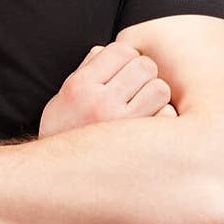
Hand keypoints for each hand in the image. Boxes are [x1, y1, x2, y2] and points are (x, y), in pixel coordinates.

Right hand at [38, 41, 176, 137]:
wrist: (56, 174)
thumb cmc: (64, 129)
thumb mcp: (65, 94)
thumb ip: (87, 69)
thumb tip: (108, 49)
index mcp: (80, 86)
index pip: (122, 50)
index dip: (126, 57)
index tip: (122, 71)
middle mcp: (99, 103)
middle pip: (146, 66)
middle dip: (143, 73)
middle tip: (134, 88)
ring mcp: (120, 125)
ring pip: (160, 89)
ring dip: (155, 94)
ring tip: (143, 105)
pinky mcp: (138, 145)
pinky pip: (167, 116)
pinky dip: (162, 117)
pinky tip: (149, 124)